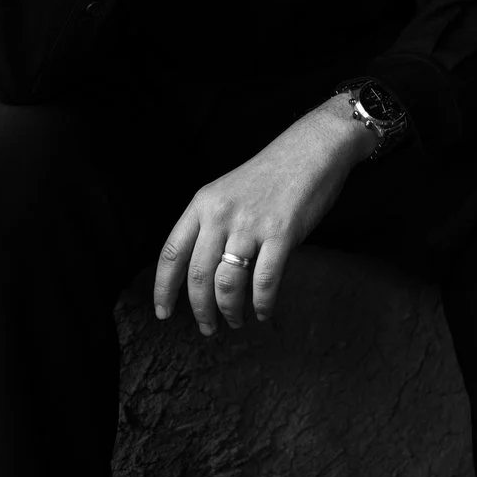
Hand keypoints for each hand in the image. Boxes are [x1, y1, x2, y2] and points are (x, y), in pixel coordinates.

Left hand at [154, 99, 374, 332]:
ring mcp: (250, 225)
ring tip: (235, 321)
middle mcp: (221, 215)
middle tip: (207, 328)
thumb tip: (206, 273)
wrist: (312, 149)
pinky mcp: (281, 234)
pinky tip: (263, 312)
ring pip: (227, 284)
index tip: (164, 313)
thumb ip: (214, 226)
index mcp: (203, 203)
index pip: (171, 253)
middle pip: (198, 276)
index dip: (164, 289)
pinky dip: (262, 304)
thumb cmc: (272, 173)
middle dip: (200, 310)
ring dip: (229, 311)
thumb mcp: (228, 192)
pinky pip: (265, 282)